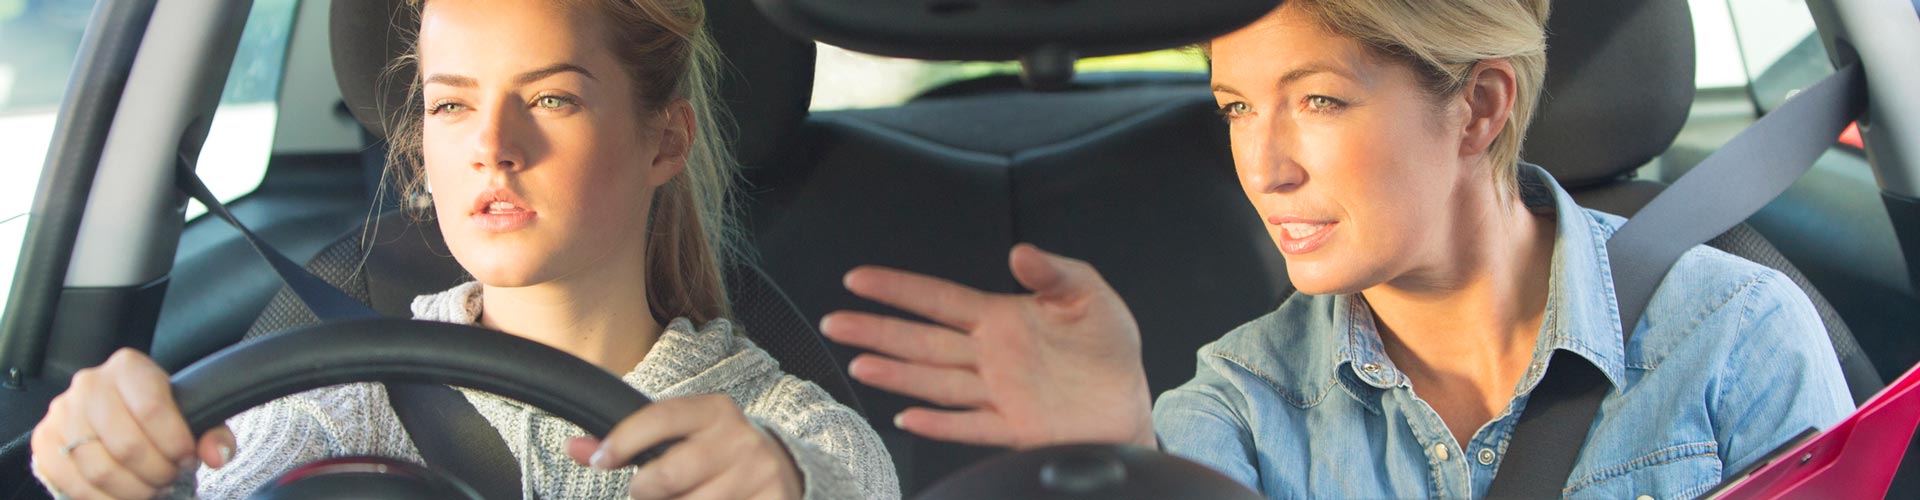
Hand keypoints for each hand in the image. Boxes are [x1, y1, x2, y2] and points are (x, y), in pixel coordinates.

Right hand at [30, 348, 238, 499]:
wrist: (112, 411)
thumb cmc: (154, 413)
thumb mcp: (189, 412)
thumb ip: (211, 431)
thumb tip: (217, 455)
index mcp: (128, 367)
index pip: (152, 409)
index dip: (176, 443)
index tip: (187, 459)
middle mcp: (89, 385)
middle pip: (127, 445)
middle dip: (156, 472)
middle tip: (168, 479)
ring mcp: (62, 413)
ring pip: (100, 469)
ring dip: (133, 490)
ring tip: (151, 489)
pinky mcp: (44, 441)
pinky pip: (74, 483)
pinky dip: (104, 499)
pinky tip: (124, 496)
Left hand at [569, 394, 801, 499]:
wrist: (780, 469)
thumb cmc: (715, 453)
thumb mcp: (681, 436)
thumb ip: (629, 441)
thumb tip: (574, 447)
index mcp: (715, 410)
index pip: (660, 418)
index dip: (623, 441)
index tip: (598, 460)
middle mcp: (740, 439)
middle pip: (666, 477)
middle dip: (645, 491)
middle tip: (650, 491)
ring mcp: (758, 474)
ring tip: (688, 498)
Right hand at [822, 243, 1155, 449]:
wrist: (1128, 403)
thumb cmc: (1108, 347)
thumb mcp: (1089, 295)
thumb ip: (1054, 272)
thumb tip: (1020, 252)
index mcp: (1000, 318)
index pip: (939, 300)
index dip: (899, 288)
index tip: (858, 279)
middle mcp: (989, 356)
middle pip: (922, 341)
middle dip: (877, 330)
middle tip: (835, 320)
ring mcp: (997, 393)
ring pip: (936, 382)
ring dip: (897, 374)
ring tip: (859, 365)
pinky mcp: (1013, 428)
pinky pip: (970, 425)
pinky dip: (940, 424)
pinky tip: (908, 418)